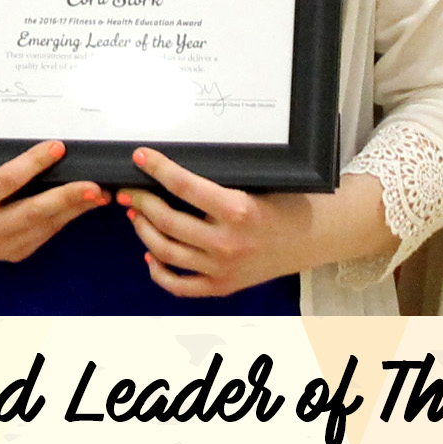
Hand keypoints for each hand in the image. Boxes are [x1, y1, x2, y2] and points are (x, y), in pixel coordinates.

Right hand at [0, 140, 107, 261]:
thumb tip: (46, 152)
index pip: (6, 180)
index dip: (33, 164)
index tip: (58, 148)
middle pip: (32, 211)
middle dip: (66, 197)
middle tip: (93, 186)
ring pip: (44, 225)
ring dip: (74, 209)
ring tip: (98, 194)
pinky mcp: (14, 254)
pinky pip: (45, 234)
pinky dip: (64, 218)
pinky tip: (80, 206)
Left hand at [121, 146, 315, 296]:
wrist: (312, 238)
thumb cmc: (284, 202)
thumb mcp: (256, 184)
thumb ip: (216, 182)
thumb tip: (171, 168)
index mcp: (238, 209)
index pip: (184, 186)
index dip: (157, 169)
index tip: (139, 157)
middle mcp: (227, 242)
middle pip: (167, 220)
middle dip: (140, 201)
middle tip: (129, 190)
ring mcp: (223, 268)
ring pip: (165, 251)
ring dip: (143, 230)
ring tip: (134, 214)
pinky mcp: (222, 287)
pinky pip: (179, 286)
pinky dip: (158, 272)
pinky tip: (149, 255)